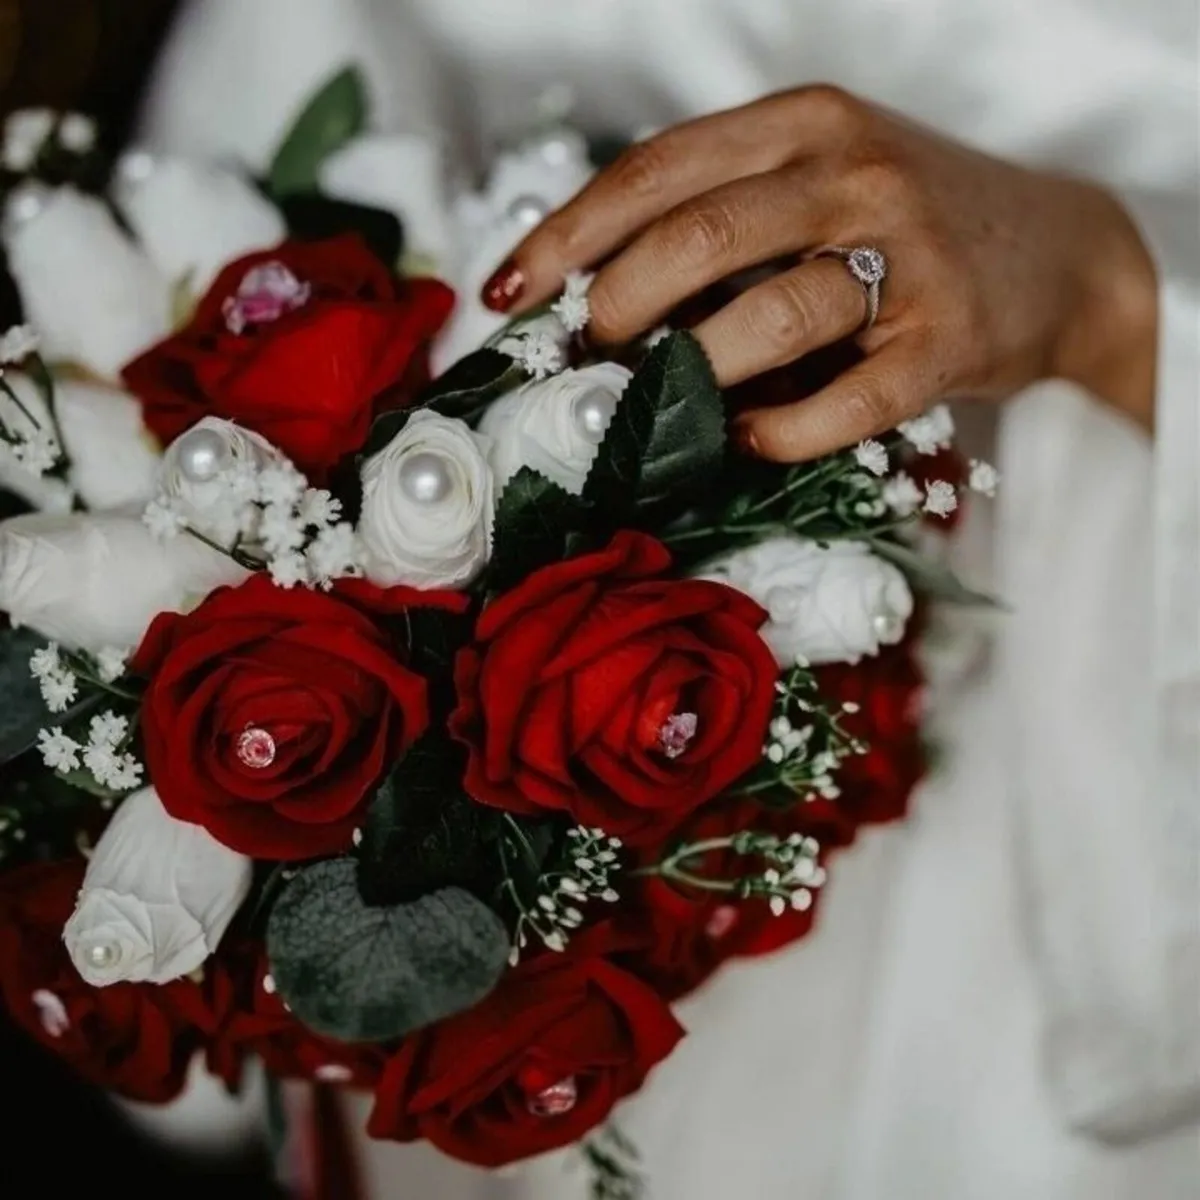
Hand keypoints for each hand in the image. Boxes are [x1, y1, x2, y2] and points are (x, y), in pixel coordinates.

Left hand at [482, 86, 1156, 460]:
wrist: (1055, 252)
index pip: (656, 171)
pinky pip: (850, 398)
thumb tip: (592, 300)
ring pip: (775, 311)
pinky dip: (782, 430)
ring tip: (665, 401)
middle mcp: (854, 172)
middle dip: (621, 301)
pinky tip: (747, 437)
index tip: (509, 290)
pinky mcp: (949, 339)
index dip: (569, 234)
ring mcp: (908, 254)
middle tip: (591, 350)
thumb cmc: (903, 224)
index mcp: (801, 125)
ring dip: (698, 369)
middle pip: (702, 233)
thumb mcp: (814, 184)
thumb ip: (721, 219)